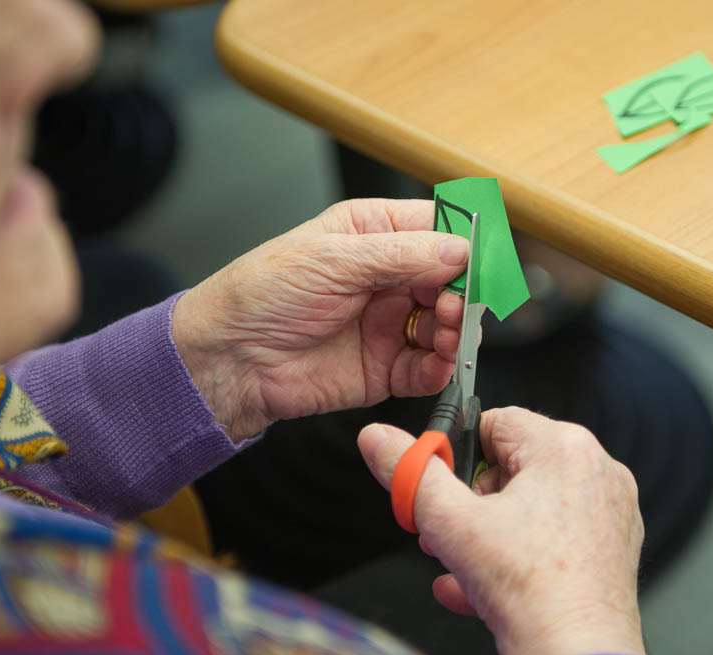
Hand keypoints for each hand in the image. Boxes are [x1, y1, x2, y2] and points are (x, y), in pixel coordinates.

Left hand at [172, 199, 469, 440]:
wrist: (228, 359)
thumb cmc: (261, 295)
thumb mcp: (332, 259)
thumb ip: (401, 254)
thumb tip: (460, 249)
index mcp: (373, 234)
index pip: (436, 229)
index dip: (465, 242)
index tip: (484, 259)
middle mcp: (387, 277)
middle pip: (451, 279)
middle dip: (463, 290)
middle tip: (459, 302)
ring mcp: (389, 324)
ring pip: (447, 324)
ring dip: (456, 328)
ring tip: (446, 330)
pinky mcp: (386, 368)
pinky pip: (429, 368)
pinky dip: (442, 366)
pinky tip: (439, 361)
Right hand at [358, 407, 646, 654]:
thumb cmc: (532, 591)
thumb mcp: (450, 523)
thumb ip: (410, 473)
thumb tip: (379, 439)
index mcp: (564, 447)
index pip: (494, 421)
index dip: (455, 455)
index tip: (438, 484)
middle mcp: (596, 470)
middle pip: (512, 465)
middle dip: (471, 500)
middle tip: (447, 530)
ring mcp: (609, 511)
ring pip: (532, 505)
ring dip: (489, 531)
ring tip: (463, 562)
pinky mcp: (612, 548)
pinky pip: (554, 537)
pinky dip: (519, 554)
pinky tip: (482, 585)